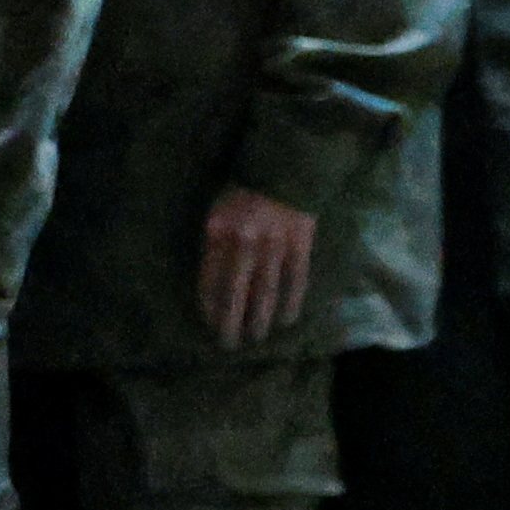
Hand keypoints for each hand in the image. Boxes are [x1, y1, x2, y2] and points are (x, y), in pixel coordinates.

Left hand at [197, 188, 317, 347]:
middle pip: (235, 292)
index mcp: (217, 232)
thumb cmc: (243, 188)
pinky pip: (296, 280)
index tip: (209, 325)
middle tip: (228, 344)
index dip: (209, 306)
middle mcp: (244, 242)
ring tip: (255, 339)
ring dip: (259, 320)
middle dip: (230, 322)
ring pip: (264, 291)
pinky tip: (286, 320)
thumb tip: (212, 282)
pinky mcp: (301, 243)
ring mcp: (274, 244)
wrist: (284, 165)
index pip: (210, 279)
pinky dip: (291, 303)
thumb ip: (213, 243)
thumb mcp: (217, 211)